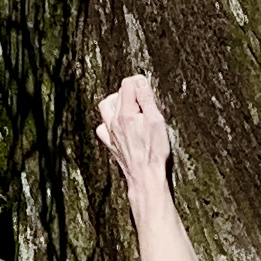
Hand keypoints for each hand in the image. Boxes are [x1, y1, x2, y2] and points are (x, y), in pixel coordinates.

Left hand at [94, 71, 175, 202]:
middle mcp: (113, 121)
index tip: (148, 88)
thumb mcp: (157, 121)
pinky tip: (120, 125)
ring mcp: (110, 133)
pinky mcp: (111, 144)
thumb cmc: (154, 153)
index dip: (139, 82)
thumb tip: (140, 82)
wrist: (145, 178)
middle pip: (117, 94)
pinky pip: (103, 127)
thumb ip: (147, 99)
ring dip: (117, 103)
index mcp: (125, 114)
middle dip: (131, 92)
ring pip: (106, 108)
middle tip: (145, 100)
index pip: (127, 85)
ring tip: (131, 107)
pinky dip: (110, 122)